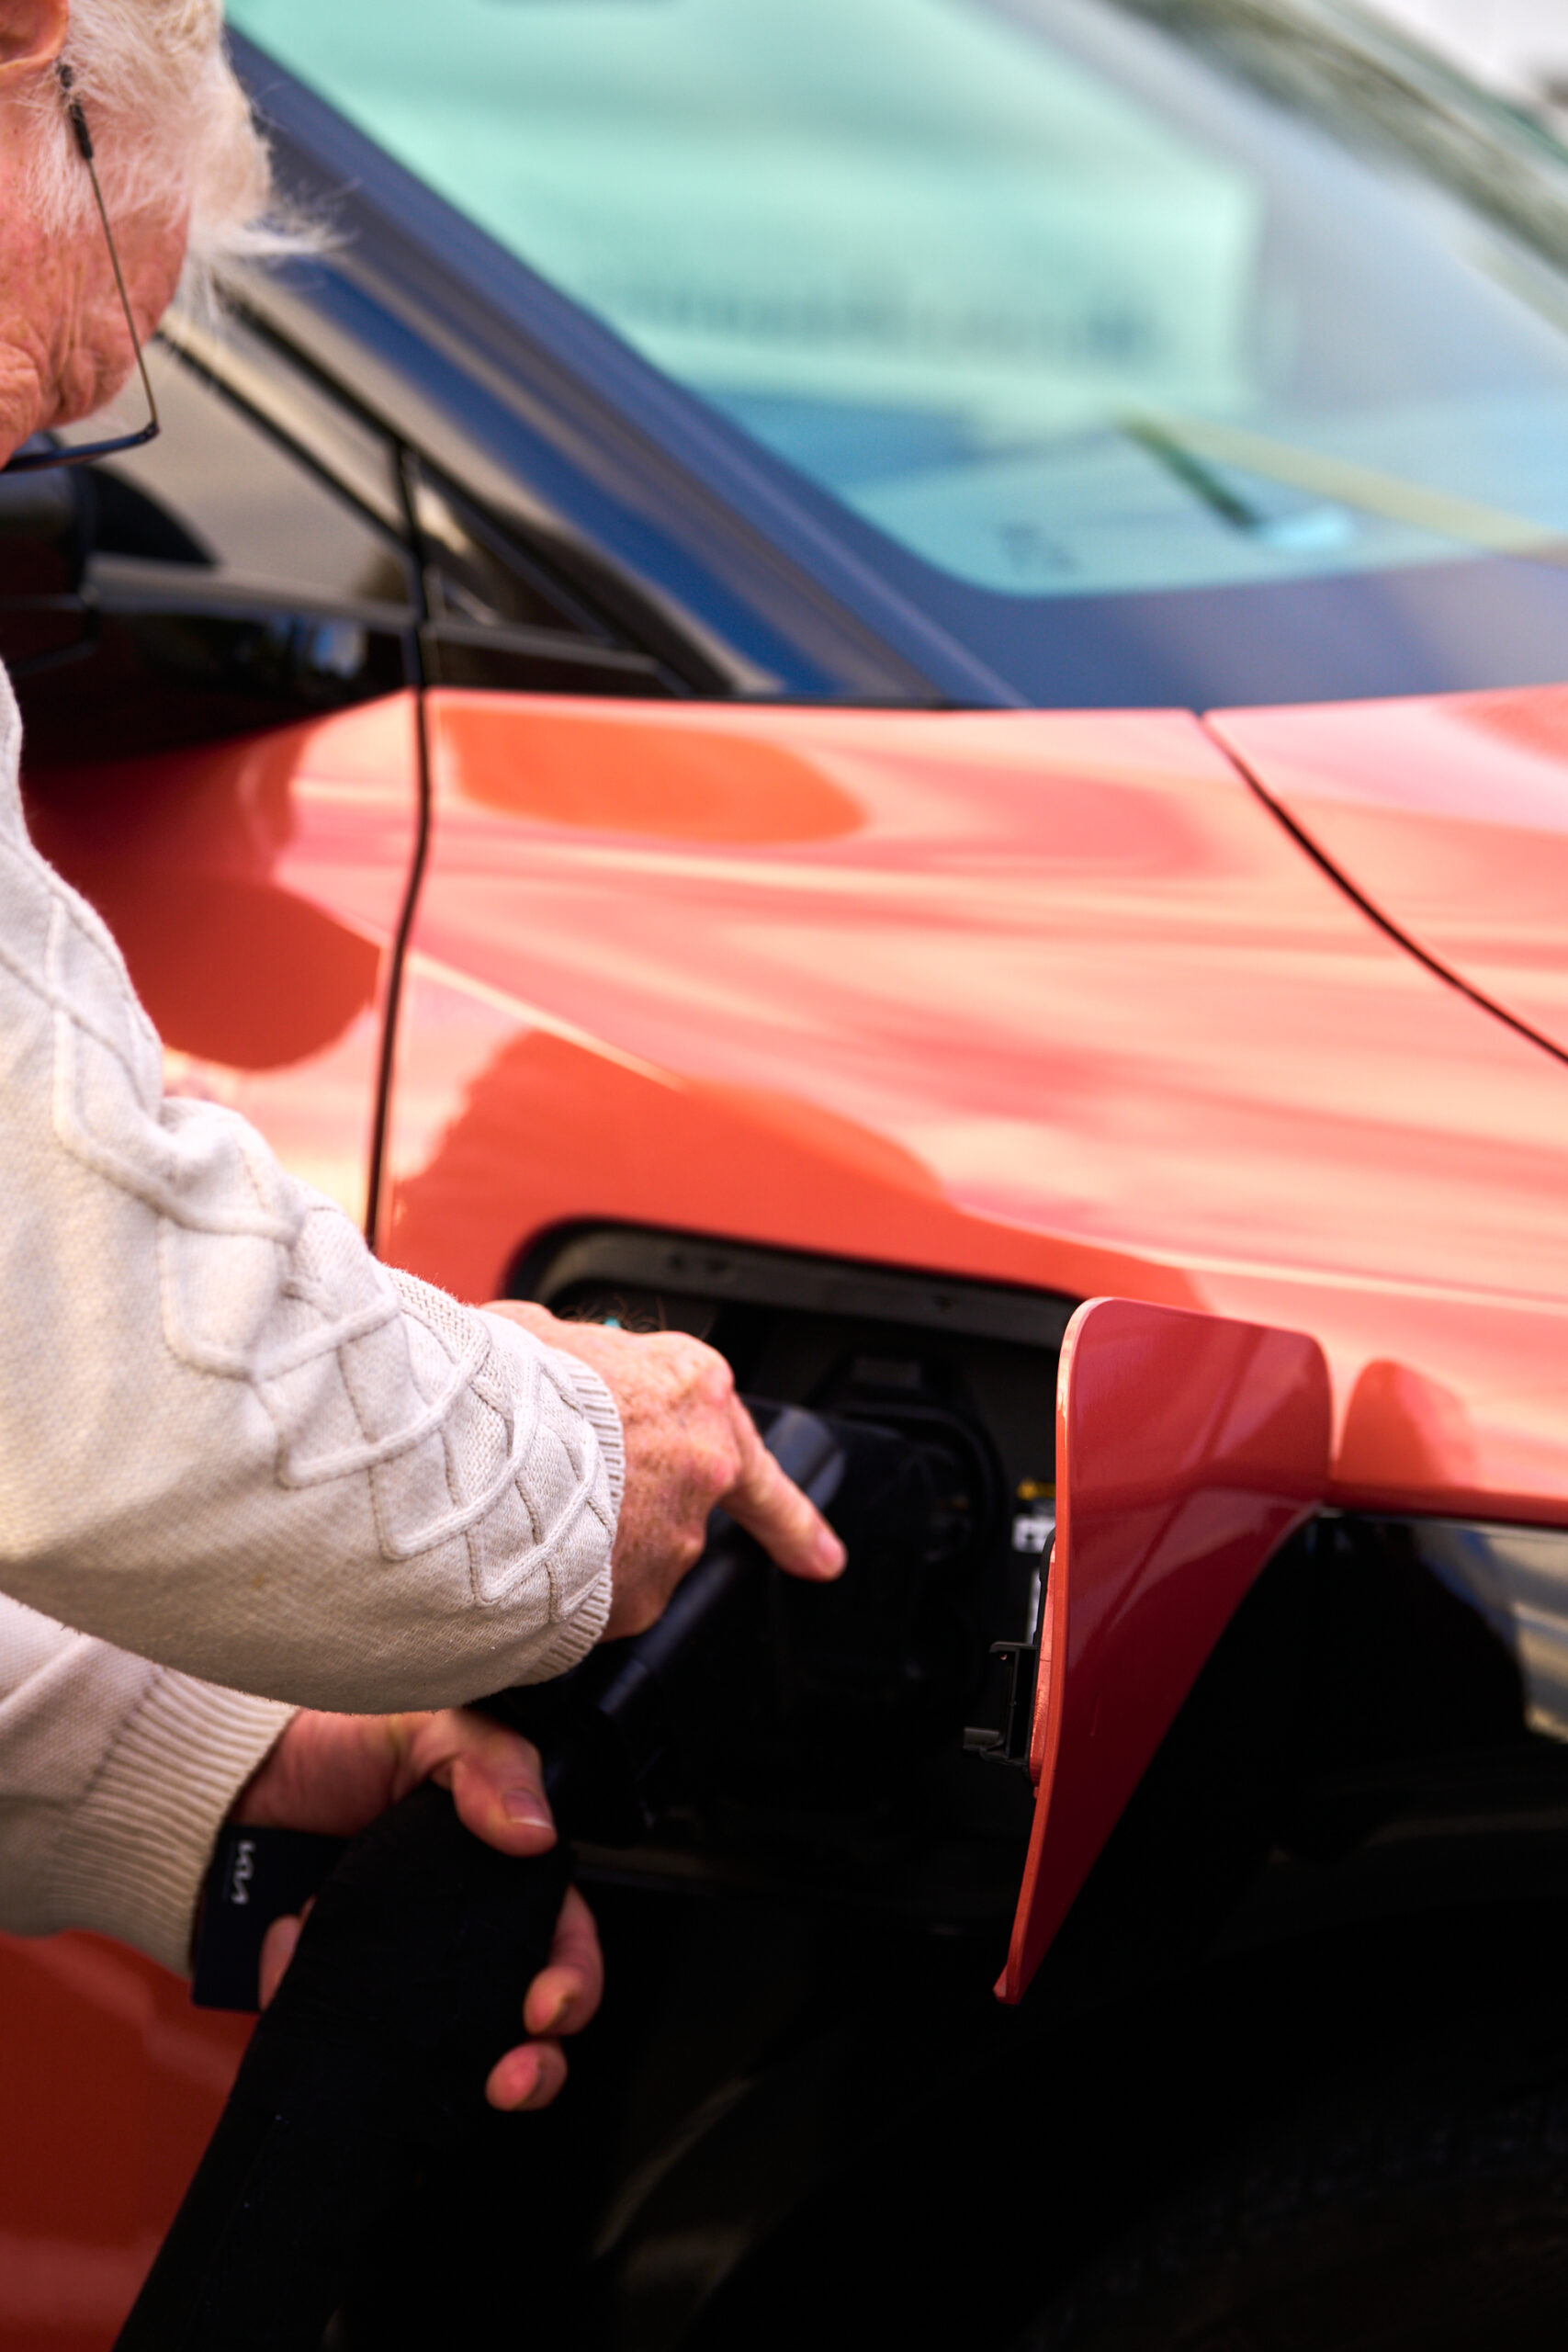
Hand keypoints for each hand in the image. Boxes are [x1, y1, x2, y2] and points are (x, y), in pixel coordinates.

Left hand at [231, 1709, 602, 2111]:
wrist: (228, 1782)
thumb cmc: (338, 1747)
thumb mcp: (425, 1725)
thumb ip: (489, 1761)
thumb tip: (533, 1831)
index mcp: (497, 1875)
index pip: (562, 1939)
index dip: (570, 1981)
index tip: (543, 2007)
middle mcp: (456, 1938)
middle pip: (527, 2025)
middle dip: (537, 2065)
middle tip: (511, 2078)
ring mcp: (395, 1982)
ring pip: (450, 2064)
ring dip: (461, 2089)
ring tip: (449, 2085)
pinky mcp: (331, 2007)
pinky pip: (341, 2047)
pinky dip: (320, 2020)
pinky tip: (291, 1953)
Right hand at [487, 1302, 846, 1637]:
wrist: (473, 1451)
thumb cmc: (503, 1383)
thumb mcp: (545, 1337)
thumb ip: (578, 1367)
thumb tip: (561, 1373)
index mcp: (690, 1388)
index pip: (759, 1460)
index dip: (793, 1520)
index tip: (823, 1561)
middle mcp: (702, 1465)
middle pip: (679, 1509)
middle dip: (638, 1517)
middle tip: (573, 1507)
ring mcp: (673, 1537)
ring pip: (637, 1559)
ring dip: (593, 1552)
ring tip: (522, 1518)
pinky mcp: (636, 1598)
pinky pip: (601, 1604)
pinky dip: (567, 1594)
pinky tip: (523, 1562)